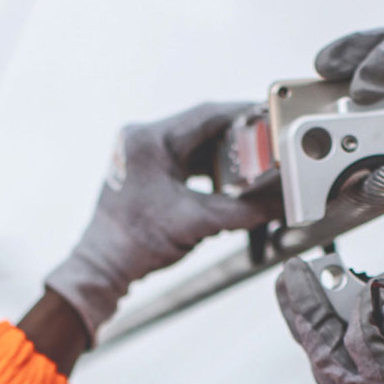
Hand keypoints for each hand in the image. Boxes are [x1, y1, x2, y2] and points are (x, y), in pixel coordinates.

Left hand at [46, 102, 278, 342]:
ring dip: (224, 155)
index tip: (271, 118)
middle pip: (203, 128)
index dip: (245, 115)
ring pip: (196, 145)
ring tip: (251, 165)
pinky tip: (227, 181)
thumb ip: (244, 211)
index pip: (207, 115)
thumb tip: (279, 202)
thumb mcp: (197, 223)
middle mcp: (143, 140)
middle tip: (268, 145)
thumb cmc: (133, 245)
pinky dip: (209, 169)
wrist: (105, 267)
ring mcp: (142, 154)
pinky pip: (186, 161)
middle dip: (238, 138)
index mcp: (149, 141)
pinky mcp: (146, 171)